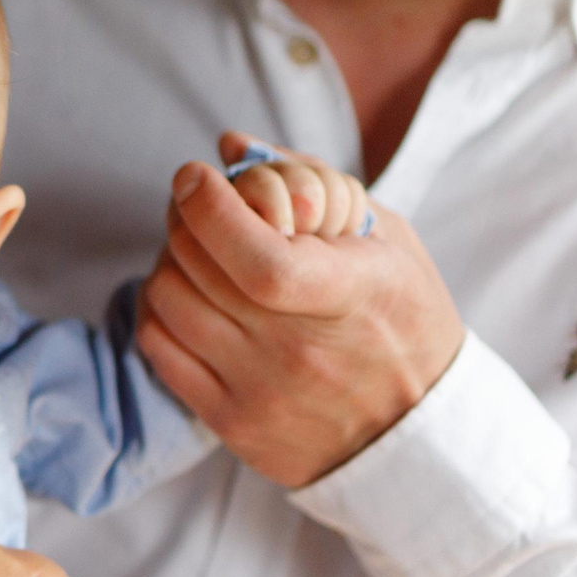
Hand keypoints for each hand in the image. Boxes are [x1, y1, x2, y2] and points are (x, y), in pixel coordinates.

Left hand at [138, 135, 465, 488]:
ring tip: (200, 254)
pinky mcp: (231, 422)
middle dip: (186, 218)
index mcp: (350, 297)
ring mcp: (260, 391)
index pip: (261, 261)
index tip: (197, 177)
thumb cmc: (404, 318)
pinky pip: (160, 349)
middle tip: (199, 206)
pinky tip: (191, 296)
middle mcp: (299, 351)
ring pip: (168, 301)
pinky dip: (162, 308)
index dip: (213, 211)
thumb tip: (230, 146)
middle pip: (199, 267)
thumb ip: (314, 182)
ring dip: (171, 261)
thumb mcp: (387, 240)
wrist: (416, 430)